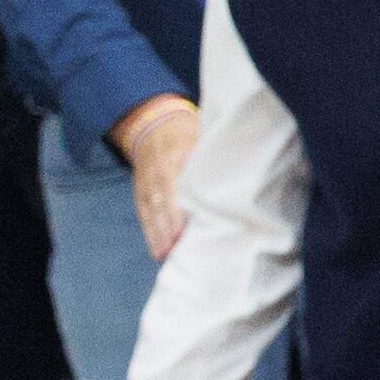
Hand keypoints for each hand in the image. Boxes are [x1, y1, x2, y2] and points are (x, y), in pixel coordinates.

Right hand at [111, 93, 198, 258]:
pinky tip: (157, 251)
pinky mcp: (141, 191)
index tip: (181, 230)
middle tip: (175, 250)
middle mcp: (156, 172)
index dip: (176, 210)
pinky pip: (143, 214)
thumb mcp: (201, 136)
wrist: (154, 123)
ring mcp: (146, 182)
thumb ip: (213, 156)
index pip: (174, 187)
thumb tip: (239, 175)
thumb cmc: (187, 133)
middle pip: (160, 203)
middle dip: (166, 228)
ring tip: (165, 256)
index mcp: (174, 156)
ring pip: (150, 212)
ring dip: (157, 235)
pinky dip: (150, 233)